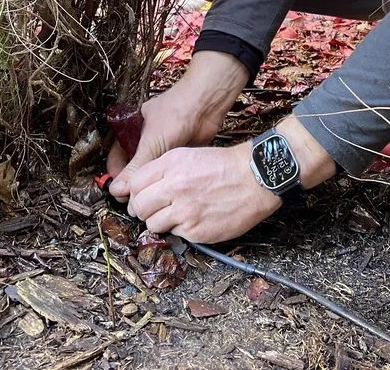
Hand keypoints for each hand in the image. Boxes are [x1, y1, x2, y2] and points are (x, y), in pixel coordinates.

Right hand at [108, 51, 248, 199]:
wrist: (206, 104)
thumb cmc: (176, 113)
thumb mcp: (151, 143)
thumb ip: (135, 168)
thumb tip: (117, 190)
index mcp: (131, 130)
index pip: (117, 157)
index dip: (116, 175)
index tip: (119, 193)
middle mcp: (145, 138)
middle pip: (133, 165)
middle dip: (133, 182)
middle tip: (134, 201)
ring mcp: (162, 145)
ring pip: (151, 169)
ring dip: (150, 182)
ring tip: (149, 198)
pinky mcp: (177, 151)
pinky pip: (166, 168)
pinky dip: (164, 178)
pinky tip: (165, 189)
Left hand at [123, 116, 336, 242]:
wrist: (255, 178)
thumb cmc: (223, 165)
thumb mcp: (189, 154)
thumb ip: (163, 169)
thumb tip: (140, 186)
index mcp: (171, 164)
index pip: (135, 184)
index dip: (138, 191)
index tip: (145, 195)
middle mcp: (174, 187)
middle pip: (138, 207)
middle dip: (144, 209)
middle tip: (156, 208)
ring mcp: (184, 211)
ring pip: (152, 225)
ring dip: (161, 221)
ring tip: (178, 213)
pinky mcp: (195, 231)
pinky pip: (175, 234)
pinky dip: (182, 229)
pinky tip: (196, 218)